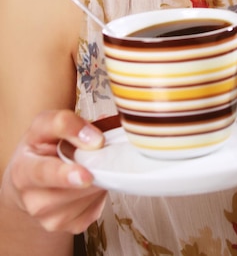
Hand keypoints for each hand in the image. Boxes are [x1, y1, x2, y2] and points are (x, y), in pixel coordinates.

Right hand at [2, 110, 106, 233]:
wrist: (29, 180)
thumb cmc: (38, 150)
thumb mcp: (44, 126)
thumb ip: (65, 123)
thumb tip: (95, 139)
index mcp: (23, 172)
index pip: (44, 174)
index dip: (66, 175)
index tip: (85, 175)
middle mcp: (34, 201)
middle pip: (74, 188)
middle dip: (91, 168)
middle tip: (94, 153)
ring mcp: (52, 219)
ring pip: (89, 197)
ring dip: (97, 177)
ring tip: (87, 164)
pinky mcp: (71, 226)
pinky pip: (97, 206)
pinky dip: (99, 191)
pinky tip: (88, 181)